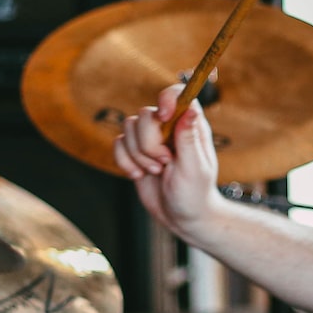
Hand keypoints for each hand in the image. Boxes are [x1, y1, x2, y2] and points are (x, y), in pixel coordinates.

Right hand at [113, 82, 220, 232]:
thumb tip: (190, 109)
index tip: (163, 117)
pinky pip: (117, 144)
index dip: (166, 100)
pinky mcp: (134, 152)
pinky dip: (124, 162)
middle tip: (164, 163)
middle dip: (149, 144)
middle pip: (144, 115)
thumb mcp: (195, 168)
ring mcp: (150, 138)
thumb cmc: (195, 193)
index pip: (176, 95)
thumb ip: (188, 138)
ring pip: (128, 128)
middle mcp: (169, 127)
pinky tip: (139, 175)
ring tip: (155, 171)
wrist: (182, 217)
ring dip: (137, 155)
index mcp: (190, 125)